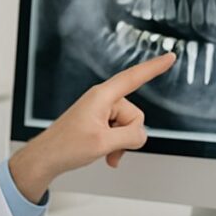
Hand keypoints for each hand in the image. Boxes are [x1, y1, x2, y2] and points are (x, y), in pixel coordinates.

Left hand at [8, 52, 175, 200]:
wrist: (46, 158)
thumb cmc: (65, 147)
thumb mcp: (104, 144)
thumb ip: (131, 136)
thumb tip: (141, 135)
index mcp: (102, 96)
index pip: (134, 77)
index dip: (154, 67)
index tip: (170, 57)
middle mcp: (102, 100)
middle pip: (135, 114)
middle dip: (128, 135)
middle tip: (109, 146)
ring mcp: (100, 111)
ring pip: (128, 126)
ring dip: (121, 143)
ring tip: (105, 152)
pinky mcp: (98, 121)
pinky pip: (119, 132)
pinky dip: (116, 145)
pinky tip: (107, 155)